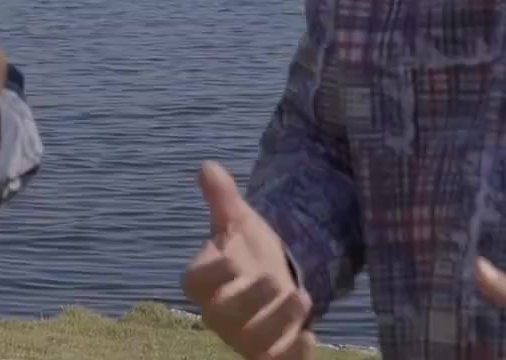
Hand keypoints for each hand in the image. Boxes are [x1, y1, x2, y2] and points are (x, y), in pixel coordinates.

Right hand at [181, 161, 318, 358]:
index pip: (196, 283)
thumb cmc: (248, 252)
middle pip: (224, 317)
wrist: (274, 282)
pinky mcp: (270, 354)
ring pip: (254, 342)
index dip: (212, 276)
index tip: (232, 259)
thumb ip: (222, 197)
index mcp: (205, 281)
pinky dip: (292, 355)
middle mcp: (219, 314)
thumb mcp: (239, 221)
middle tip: (276, 281)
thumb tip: (207, 166)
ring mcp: (244, 337)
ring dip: (278, 324)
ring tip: (303, 296)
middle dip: (251, 302)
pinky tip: (310, 336)